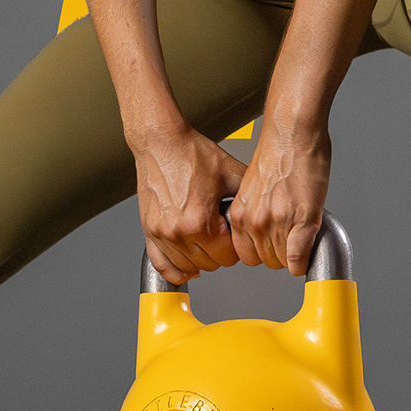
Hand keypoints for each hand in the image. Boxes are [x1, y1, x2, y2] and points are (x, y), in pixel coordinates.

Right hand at [135, 127, 248, 285]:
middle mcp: (178, 232)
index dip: (236, 246)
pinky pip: (161, 265)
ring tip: (205, 240)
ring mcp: (161, 233)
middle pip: (209, 265)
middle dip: (219, 252)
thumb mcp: (231, 173)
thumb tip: (261, 214)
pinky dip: (175, 269)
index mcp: (201, 221)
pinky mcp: (148, 231)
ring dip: (200, 259)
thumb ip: (248, 198)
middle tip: (220, 233)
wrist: (161, 141)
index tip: (234, 234)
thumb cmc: (191, 153)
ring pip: (187, 267)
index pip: (228, 257)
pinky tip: (186, 263)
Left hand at [227, 124, 331, 276]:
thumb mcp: (252, 187)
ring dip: (295, 252)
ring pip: (284, 261)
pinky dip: (304, 259)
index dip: (261, 251)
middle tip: (290, 235)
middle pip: (265, 261)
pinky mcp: (301, 221)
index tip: (271, 244)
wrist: (293, 132)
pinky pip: (298, 259)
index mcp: (240, 212)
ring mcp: (277, 222)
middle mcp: (254, 220)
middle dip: (279, 252)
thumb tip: (263, 231)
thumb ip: (254, 212)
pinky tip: (308, 248)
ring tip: (301, 231)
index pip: (245, 255)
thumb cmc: (278, 151)